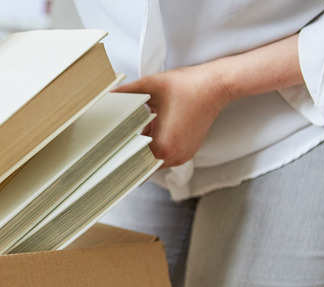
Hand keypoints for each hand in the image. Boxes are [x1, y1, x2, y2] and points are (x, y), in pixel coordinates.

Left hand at [114, 64, 231, 167]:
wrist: (216, 85)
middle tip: (112, 147)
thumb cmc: (188, 86)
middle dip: (130, 153)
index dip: (119, 156)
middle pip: (143, 164)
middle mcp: (175, 156)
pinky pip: (166, 155)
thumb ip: (127, 92)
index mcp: (164, 146)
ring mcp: (183, 155)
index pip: (134, 162)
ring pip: (154, 160)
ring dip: (144, 149)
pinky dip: (156, 146)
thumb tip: (108, 95)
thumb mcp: (151, 85)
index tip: (107, 154)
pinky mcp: (188, 151)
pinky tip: (149, 132)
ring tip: (131, 136)